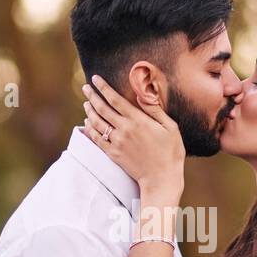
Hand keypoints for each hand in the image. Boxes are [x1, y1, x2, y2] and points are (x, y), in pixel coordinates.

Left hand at [81, 74, 184, 196]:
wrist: (161, 178)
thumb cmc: (170, 152)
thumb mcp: (170, 127)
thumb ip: (155, 110)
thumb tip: (143, 95)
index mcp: (138, 120)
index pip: (115, 99)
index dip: (103, 87)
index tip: (95, 78)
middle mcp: (124, 129)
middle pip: (102, 108)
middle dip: (92, 96)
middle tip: (85, 87)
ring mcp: (117, 142)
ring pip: (97, 123)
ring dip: (89, 111)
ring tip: (86, 103)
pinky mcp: (113, 154)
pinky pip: (97, 139)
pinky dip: (90, 129)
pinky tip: (87, 123)